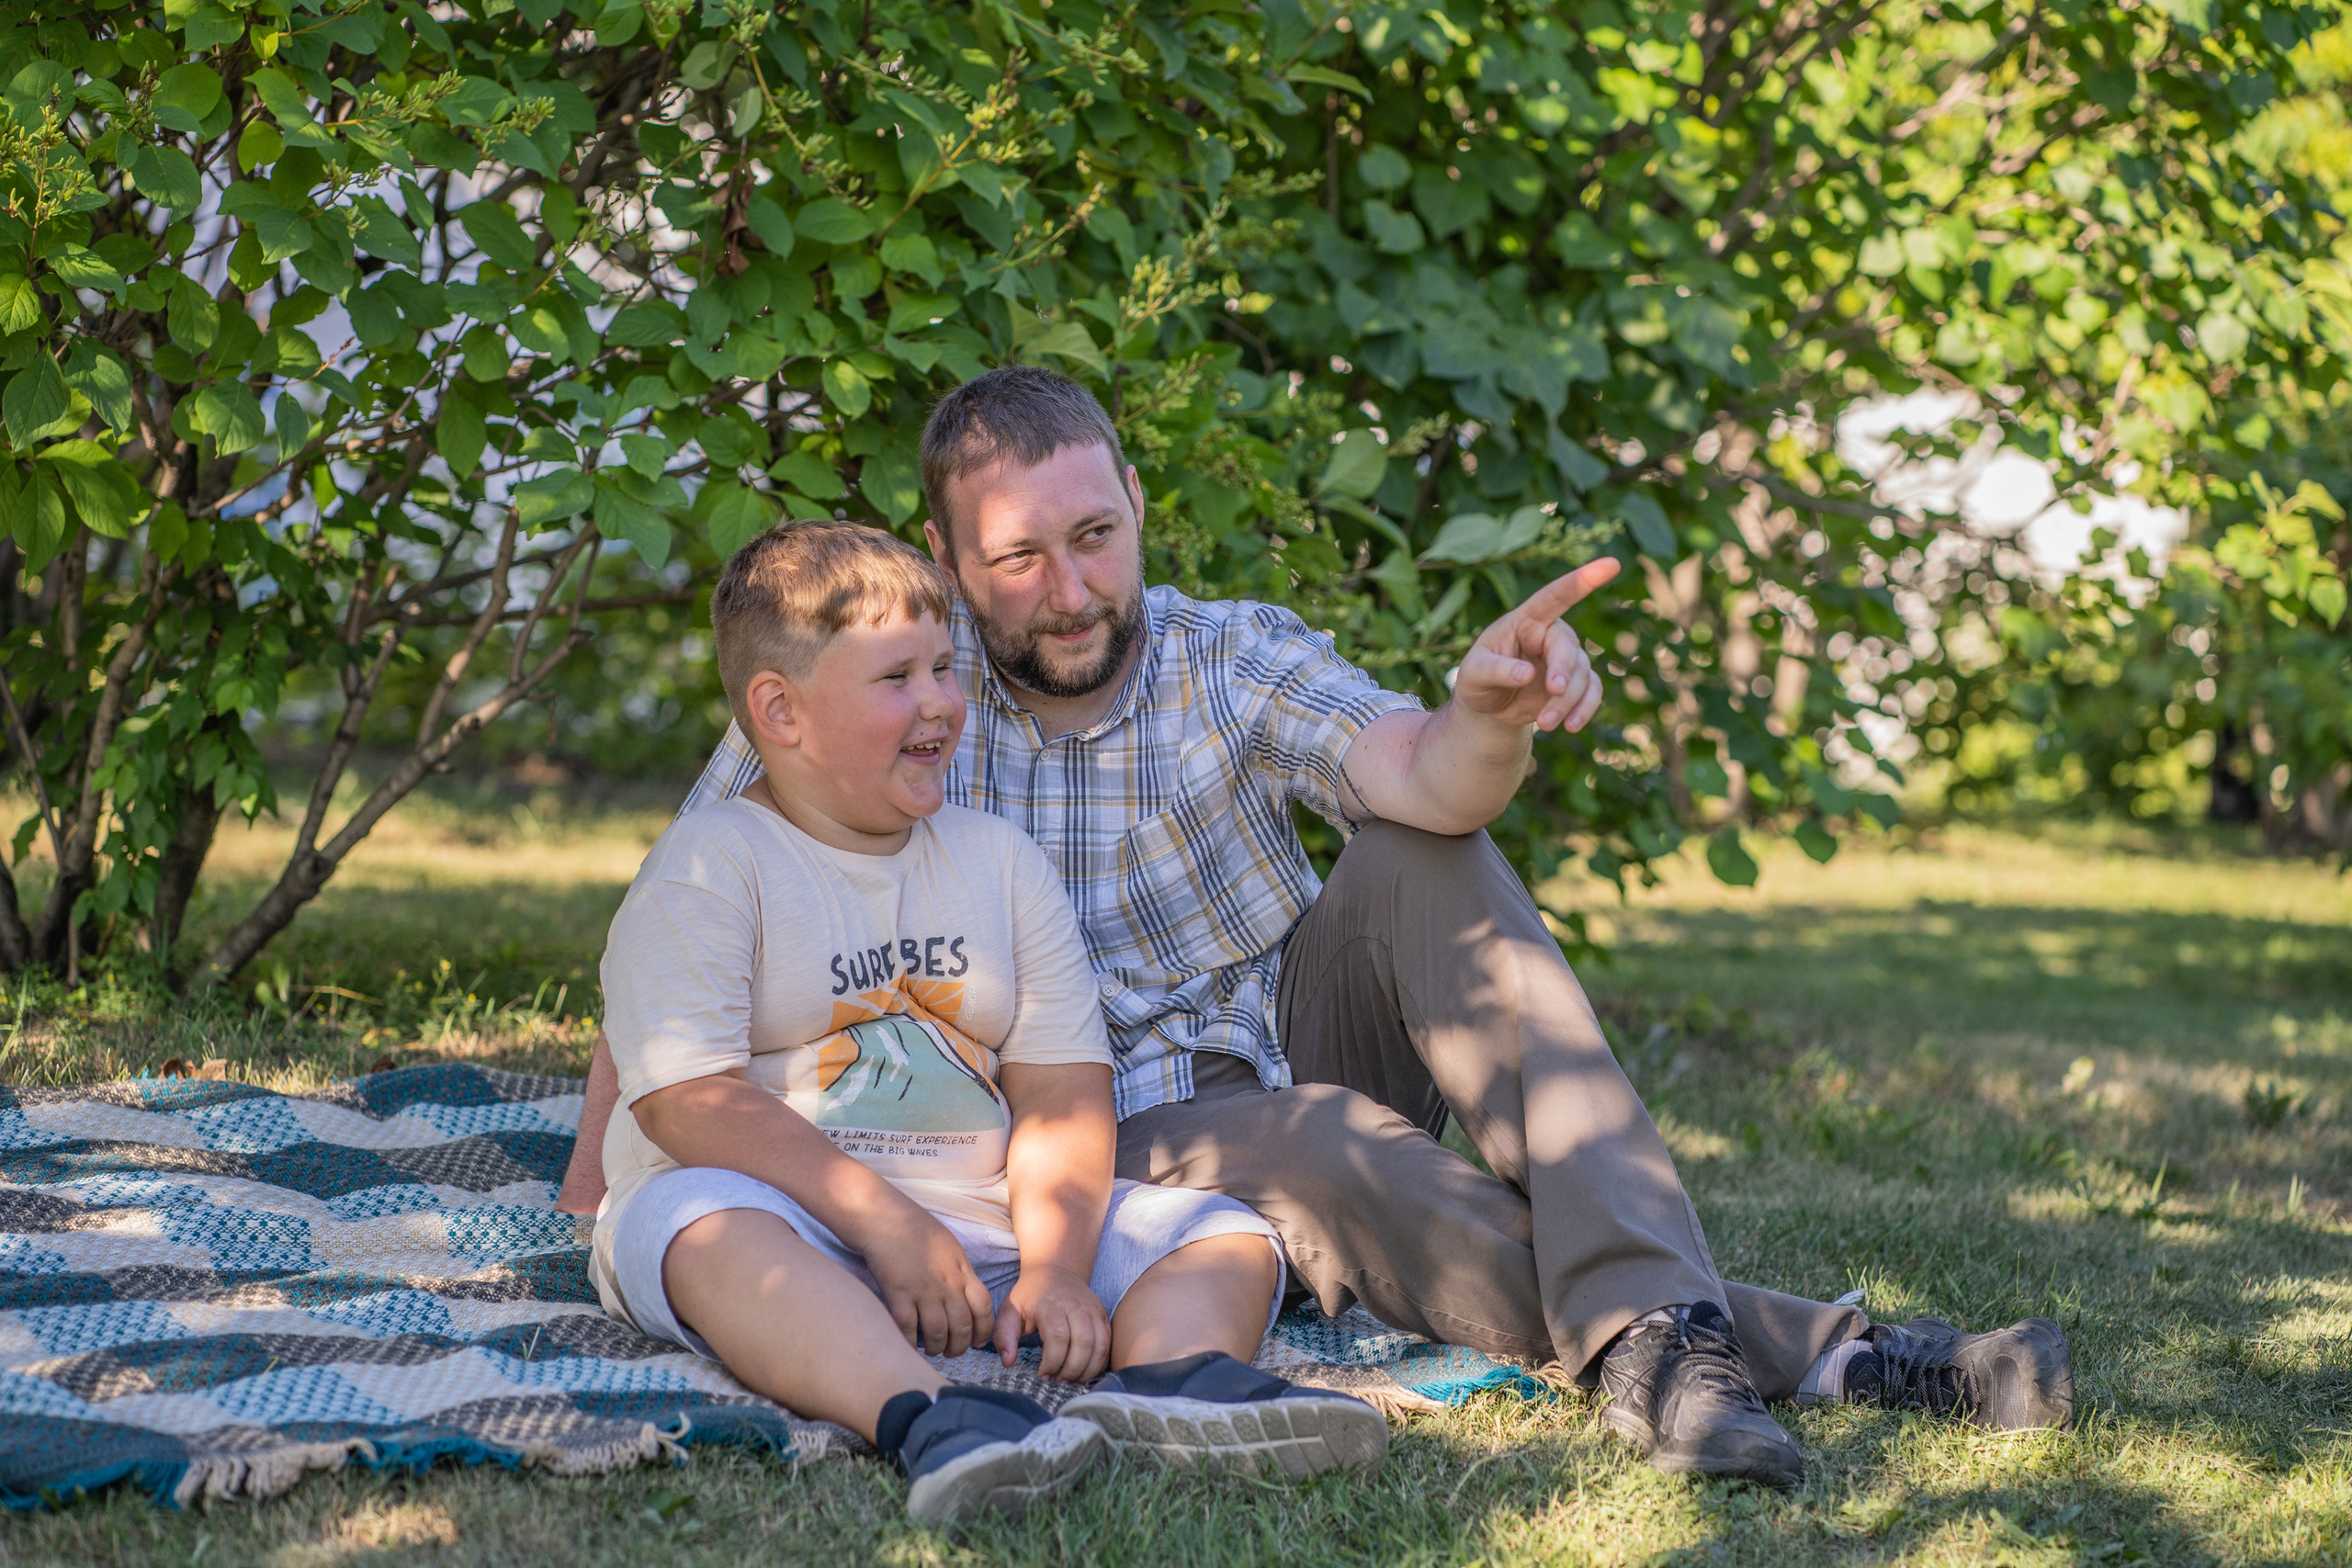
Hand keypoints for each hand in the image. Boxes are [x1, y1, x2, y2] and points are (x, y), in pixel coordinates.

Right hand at [859, 1206, 996, 1357]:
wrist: (886, 1217)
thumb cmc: (917, 1229)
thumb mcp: (950, 1247)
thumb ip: (960, 1272)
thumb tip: (966, 1296)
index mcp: (962, 1270)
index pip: (983, 1308)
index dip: (984, 1330)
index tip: (978, 1342)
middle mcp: (946, 1283)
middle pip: (962, 1326)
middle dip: (960, 1346)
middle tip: (952, 1352)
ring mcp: (923, 1290)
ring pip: (938, 1333)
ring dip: (936, 1348)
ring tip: (932, 1350)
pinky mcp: (898, 1294)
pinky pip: (908, 1329)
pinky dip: (910, 1343)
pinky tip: (909, 1345)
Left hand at [994, 1263, 1111, 1382]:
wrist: (1056, 1270)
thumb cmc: (1030, 1295)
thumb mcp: (1010, 1310)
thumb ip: (1004, 1336)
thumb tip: (1008, 1362)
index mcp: (1051, 1305)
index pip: (1058, 1337)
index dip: (1052, 1362)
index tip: (1042, 1375)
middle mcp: (1076, 1306)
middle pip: (1083, 1342)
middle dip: (1072, 1369)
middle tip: (1059, 1381)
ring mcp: (1093, 1310)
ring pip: (1100, 1345)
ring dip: (1088, 1369)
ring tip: (1071, 1380)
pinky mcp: (1103, 1315)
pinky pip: (1108, 1343)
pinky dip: (1100, 1362)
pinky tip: (1084, 1372)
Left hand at [1452, 557, 1620, 731]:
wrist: (1490, 707)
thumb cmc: (1477, 680)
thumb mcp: (1473, 675)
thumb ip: (1496, 671)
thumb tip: (1527, 674)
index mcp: (1525, 620)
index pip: (1555, 596)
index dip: (1583, 580)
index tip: (1612, 565)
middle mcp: (1549, 634)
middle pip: (1568, 647)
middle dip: (1563, 672)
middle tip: (1552, 693)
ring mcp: (1565, 658)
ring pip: (1581, 674)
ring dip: (1567, 701)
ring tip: (1544, 723)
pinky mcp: (1575, 683)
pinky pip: (1592, 691)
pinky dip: (1584, 709)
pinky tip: (1571, 726)